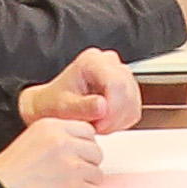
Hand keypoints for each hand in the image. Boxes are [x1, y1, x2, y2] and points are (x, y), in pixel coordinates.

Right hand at [0, 114, 104, 187]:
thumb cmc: (7, 173)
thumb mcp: (31, 140)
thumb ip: (57, 138)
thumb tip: (81, 147)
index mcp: (52, 126)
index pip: (88, 131)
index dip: (83, 148)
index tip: (75, 159)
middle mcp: (64, 142)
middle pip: (96, 152)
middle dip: (86, 167)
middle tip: (70, 178)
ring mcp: (72, 165)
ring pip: (98, 174)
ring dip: (86, 185)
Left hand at [26, 49, 144, 133]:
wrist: (52, 106)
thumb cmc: (54, 103)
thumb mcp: (63, 107)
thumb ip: (82, 107)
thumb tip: (103, 106)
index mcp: (92, 61)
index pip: (116, 83)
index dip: (112, 108)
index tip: (100, 124)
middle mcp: (108, 62)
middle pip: (127, 91)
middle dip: (114, 116)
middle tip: (97, 127)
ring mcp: (119, 73)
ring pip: (133, 101)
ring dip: (118, 119)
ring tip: (98, 123)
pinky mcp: (126, 87)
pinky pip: (134, 108)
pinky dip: (122, 120)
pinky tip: (105, 122)